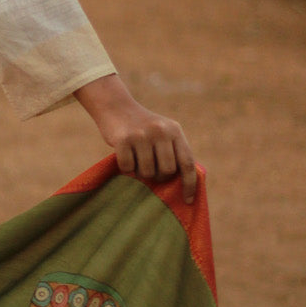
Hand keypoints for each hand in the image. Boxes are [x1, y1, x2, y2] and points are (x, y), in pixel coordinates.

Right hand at [73, 74, 197, 203]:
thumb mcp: (163, 132)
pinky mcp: (123, 139)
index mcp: (175, 130)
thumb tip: (181, 183)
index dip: (189, 184)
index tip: (187, 200)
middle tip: (150, 170)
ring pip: (147, 172)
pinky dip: (126, 167)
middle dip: (159, 176)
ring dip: (141, 172)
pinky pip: (128, 167)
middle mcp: (161, 131)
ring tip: (136, 160)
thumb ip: (173, 151)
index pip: (187, 162)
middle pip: (167, 171)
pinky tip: (124, 155)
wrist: (116, 107)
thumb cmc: (141, 127)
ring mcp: (141, 135)